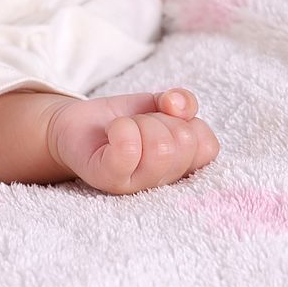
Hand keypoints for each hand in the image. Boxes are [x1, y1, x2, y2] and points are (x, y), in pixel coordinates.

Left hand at [45, 88, 219, 193]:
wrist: (79, 125)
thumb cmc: (124, 119)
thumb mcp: (159, 104)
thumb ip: (182, 102)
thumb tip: (179, 106)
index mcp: (180, 166)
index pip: (208, 147)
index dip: (189, 122)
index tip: (167, 119)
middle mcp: (162, 181)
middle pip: (184, 142)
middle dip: (161, 119)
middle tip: (141, 124)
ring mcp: (135, 184)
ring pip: (160, 147)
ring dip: (140, 122)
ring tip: (126, 128)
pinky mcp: (108, 179)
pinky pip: (128, 153)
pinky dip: (122, 129)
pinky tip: (113, 131)